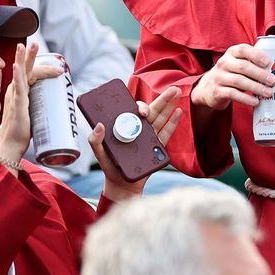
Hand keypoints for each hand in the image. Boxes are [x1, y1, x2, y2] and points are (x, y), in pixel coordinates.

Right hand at [0, 43, 62, 167]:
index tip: (59, 69)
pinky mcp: (17, 105)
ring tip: (25, 46)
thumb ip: (40, 106)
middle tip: (34, 43)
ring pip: (20, 75)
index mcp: (20, 93)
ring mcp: (15, 97)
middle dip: (29, 56)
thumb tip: (56, 105)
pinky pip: (17, 88)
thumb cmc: (23, 130)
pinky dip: (17, 77)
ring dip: (22, 59)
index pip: (31, 75)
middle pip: (24, 70)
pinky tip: (18, 67)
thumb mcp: (34, 112)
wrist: (12, 144)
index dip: (44, 69)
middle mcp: (15, 92)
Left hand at [90, 85, 181, 201]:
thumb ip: (96, 141)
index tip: (142, 112)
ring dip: (170, 106)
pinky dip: (173, 123)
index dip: (140, 107)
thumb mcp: (100, 154)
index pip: (134, 111)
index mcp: (126, 126)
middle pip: (152, 111)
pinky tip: (178, 112)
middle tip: (173, 89)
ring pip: (161, 118)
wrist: (123, 185)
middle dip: (163, 99)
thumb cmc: (110, 167)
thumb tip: (98, 125)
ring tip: (178, 93)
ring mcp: (149, 137)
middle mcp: (139, 129)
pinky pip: (166, 133)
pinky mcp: (157, 147)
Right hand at [191, 44, 274, 111]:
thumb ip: (253, 63)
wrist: (208, 88)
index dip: (256, 55)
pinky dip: (246, 98)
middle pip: (243, 66)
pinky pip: (232, 94)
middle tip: (273, 81)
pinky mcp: (216, 91)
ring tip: (268, 92)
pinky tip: (256, 101)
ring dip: (256, 87)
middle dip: (260, 74)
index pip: (243, 49)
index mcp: (231, 53)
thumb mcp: (238, 64)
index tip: (268, 62)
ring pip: (239, 81)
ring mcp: (218, 77)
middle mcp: (224, 63)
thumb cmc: (231, 74)